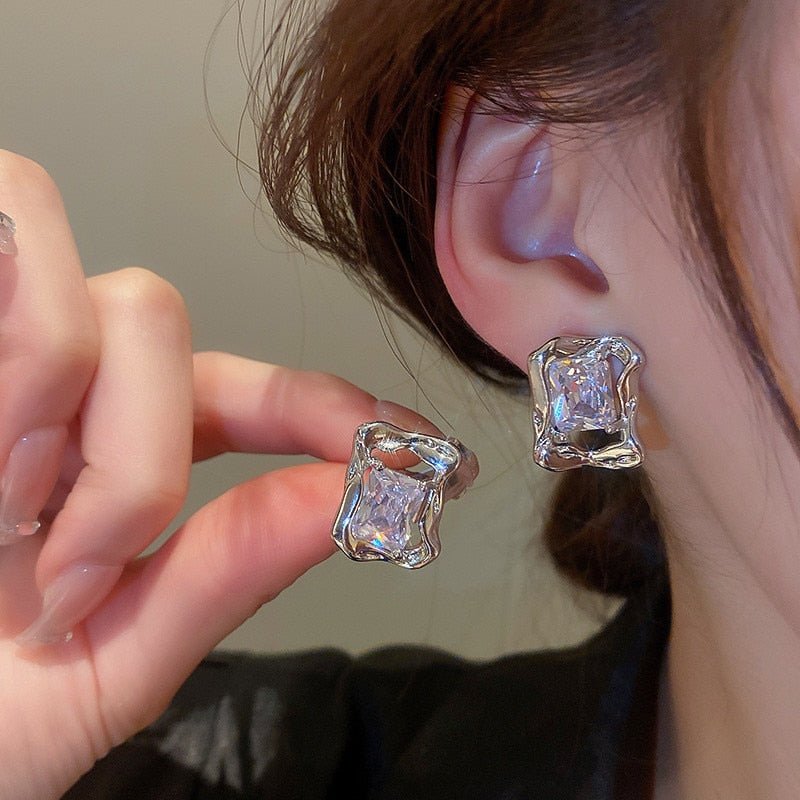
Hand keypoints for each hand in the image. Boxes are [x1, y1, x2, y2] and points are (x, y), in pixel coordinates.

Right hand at [0, 151, 431, 797]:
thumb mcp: (109, 661)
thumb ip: (228, 572)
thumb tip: (357, 497)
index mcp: (116, 455)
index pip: (251, 393)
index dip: (330, 406)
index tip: (408, 449)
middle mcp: (66, 388)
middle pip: (170, 326)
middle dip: (144, 460)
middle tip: (76, 576)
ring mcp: (5, 353)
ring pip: (117, 300)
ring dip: (80, 419)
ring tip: (5, 519)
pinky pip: (11, 242)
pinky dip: (19, 364)